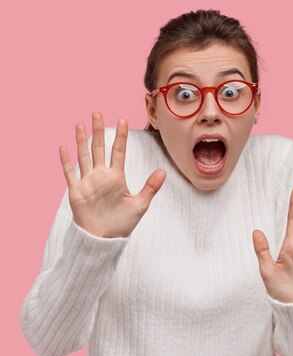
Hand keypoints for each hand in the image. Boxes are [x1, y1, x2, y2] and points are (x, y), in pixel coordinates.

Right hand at [59, 112, 165, 237]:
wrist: (104, 238)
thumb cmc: (122, 223)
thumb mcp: (140, 204)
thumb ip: (150, 187)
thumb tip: (163, 171)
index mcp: (116, 177)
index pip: (118, 152)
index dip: (120, 137)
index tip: (124, 120)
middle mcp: (101, 176)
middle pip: (99, 149)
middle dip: (98, 132)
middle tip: (98, 113)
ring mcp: (88, 182)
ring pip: (84, 156)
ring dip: (81, 141)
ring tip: (81, 124)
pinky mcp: (76, 191)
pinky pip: (70, 173)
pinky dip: (66, 161)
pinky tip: (63, 147)